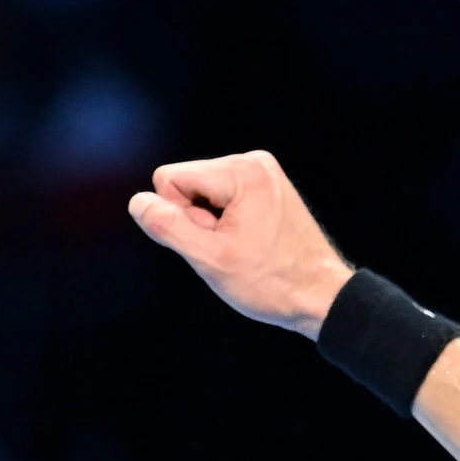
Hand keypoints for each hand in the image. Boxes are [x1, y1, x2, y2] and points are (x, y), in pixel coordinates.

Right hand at [127, 150, 353, 339]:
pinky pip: (222, 200)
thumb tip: (138, 202)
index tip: (215, 240)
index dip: (179, 216)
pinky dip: (227, 224)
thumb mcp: (211, 259)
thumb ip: (168, 227)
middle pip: (186, 184)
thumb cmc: (273, 283)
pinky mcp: (266, 189)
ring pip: (201, 194)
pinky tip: (250, 243)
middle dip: (197, 220)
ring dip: (211, 225)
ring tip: (244, 247)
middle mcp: (254, 163)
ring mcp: (263, 175)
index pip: (168, 179)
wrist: (321, 297)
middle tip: (232, 248)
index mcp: (243, 171)